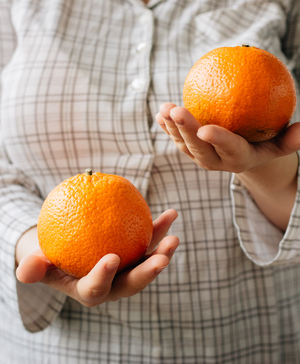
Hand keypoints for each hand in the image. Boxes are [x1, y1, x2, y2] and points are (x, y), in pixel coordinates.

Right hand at [16, 209, 178, 306]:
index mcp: (90, 290)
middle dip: (149, 273)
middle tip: (162, 259)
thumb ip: (33, 268)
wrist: (65, 248)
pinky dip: (160, 228)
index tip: (112, 258)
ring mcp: (127, 268)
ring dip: (162, 250)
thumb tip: (28, 267)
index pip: (98, 289)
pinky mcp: (136, 253)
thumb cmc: (50, 255)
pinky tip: (171, 214)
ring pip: (147, 262)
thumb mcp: (37, 261)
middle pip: (132, 282)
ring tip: (173, 235)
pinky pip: (150, 241)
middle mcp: (113, 283)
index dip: (104, 277)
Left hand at [156, 103, 299, 229]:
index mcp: (239, 159)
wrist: (244, 156)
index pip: (230, 149)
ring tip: (163, 108)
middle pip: (199, 148)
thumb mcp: (280, 144)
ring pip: (183, 144)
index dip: (218, 140)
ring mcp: (200, 157)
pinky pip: (176, 139)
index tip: (206, 128)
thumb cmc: (265, 144)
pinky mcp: (189, 151)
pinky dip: (166, 128)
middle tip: (176, 110)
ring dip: (171, 127)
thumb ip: (290, 140)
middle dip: (186, 130)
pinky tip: (159, 114)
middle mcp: (216, 162)